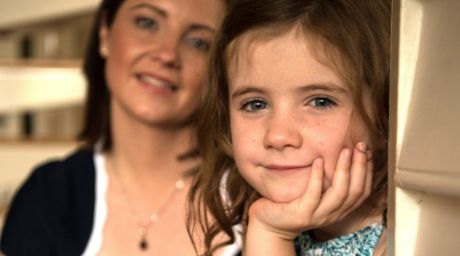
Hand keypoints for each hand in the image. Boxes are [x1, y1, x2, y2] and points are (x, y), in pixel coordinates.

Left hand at [247, 142, 372, 240]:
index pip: (362, 191)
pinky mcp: (303, 214)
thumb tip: (341, 152)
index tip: (367, 151)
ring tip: (345, 150)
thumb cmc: (294, 202)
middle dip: (360, 166)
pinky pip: (314, 194)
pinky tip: (318, 161)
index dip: (367, 170)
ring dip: (344, 170)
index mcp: (340, 209)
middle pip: (355, 191)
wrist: (271, 224)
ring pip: (340, 193)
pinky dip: (318, 176)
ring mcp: (319, 215)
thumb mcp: (317, 192)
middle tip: (360, 146)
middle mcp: (334, 214)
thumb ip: (329, 180)